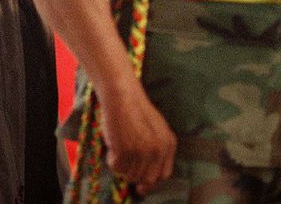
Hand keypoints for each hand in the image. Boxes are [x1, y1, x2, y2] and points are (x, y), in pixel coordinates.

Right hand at [99, 80, 176, 194]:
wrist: (122, 95)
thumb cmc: (135, 109)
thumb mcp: (156, 129)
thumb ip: (157, 150)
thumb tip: (147, 178)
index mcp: (168, 144)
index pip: (163, 175)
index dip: (151, 182)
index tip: (141, 186)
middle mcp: (157, 150)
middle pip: (146, 179)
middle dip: (134, 176)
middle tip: (124, 166)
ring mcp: (142, 151)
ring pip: (129, 175)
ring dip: (121, 165)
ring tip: (118, 147)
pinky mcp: (125, 150)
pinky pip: (116, 167)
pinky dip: (111, 159)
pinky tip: (112, 145)